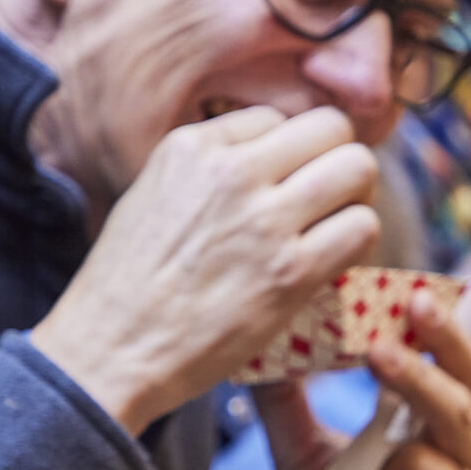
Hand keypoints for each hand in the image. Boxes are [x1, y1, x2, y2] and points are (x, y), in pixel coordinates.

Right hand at [28, 107, 379, 433]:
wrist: (109, 351)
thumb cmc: (125, 284)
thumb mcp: (150, 195)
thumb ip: (207, 170)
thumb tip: (267, 164)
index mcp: (192, 146)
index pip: (276, 118)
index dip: (286, 154)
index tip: (278, 188)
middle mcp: (231, 172)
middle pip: (331, 128)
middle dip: (335, 161)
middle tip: (323, 200)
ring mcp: (264, 220)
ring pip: (357, 168)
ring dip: (354, 199)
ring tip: (331, 228)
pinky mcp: (290, 271)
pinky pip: (361, 227)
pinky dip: (356, 242)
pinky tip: (332, 261)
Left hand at [259, 287, 470, 469]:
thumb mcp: (305, 463)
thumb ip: (290, 406)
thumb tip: (261, 342)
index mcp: (445, 436)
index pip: (460, 371)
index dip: (443, 333)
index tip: (414, 295)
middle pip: (457, 406)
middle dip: (415, 376)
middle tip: (376, 351)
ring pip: (423, 469)